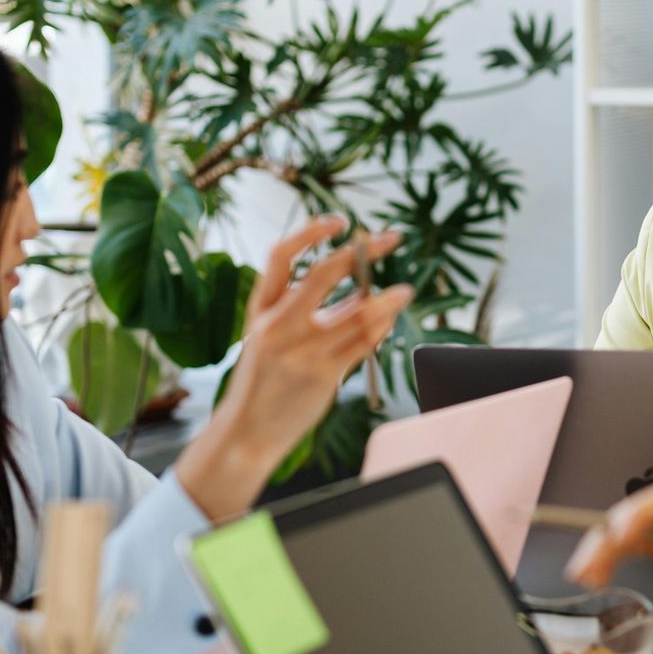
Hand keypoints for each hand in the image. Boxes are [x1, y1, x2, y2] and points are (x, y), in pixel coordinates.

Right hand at [177, 216, 411, 520]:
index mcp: (260, 308)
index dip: (310, 232)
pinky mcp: (322, 374)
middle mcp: (277, 324)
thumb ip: (307, 309)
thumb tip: (363, 287)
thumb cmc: (266, 379)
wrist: (248, 431)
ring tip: (404, 290)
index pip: (280, 255)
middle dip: (362, 252)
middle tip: (389, 239)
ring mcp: (300, 350)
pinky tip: (391, 320)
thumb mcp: (272, 336)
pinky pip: (363, 343)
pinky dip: (382, 327)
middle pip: (322, 274)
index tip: (339, 221)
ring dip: (386, 298)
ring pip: (355, 312)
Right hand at [564, 483, 652, 648]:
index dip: (638, 512)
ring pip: (627, 530)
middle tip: (586, 568)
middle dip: (608, 536)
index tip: (618, 537)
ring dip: (601, 550)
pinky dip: (608, 559)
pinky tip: (594, 578)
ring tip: (582, 577)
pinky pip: (629, 547)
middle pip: (638, 514)